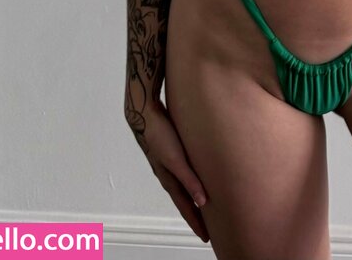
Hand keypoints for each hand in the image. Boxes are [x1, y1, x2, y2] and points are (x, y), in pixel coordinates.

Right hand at [129, 98, 209, 243]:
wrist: (144, 113)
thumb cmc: (159, 135)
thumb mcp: (176, 159)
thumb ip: (189, 179)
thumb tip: (202, 202)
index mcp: (169, 179)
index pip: (185, 207)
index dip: (196, 222)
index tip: (206, 237)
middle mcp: (168, 174)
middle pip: (184, 199)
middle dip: (195, 214)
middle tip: (208, 228)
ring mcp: (167, 162)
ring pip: (183, 186)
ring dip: (192, 197)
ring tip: (203, 205)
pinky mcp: (170, 150)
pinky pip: (183, 171)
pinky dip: (190, 180)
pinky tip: (195, 175)